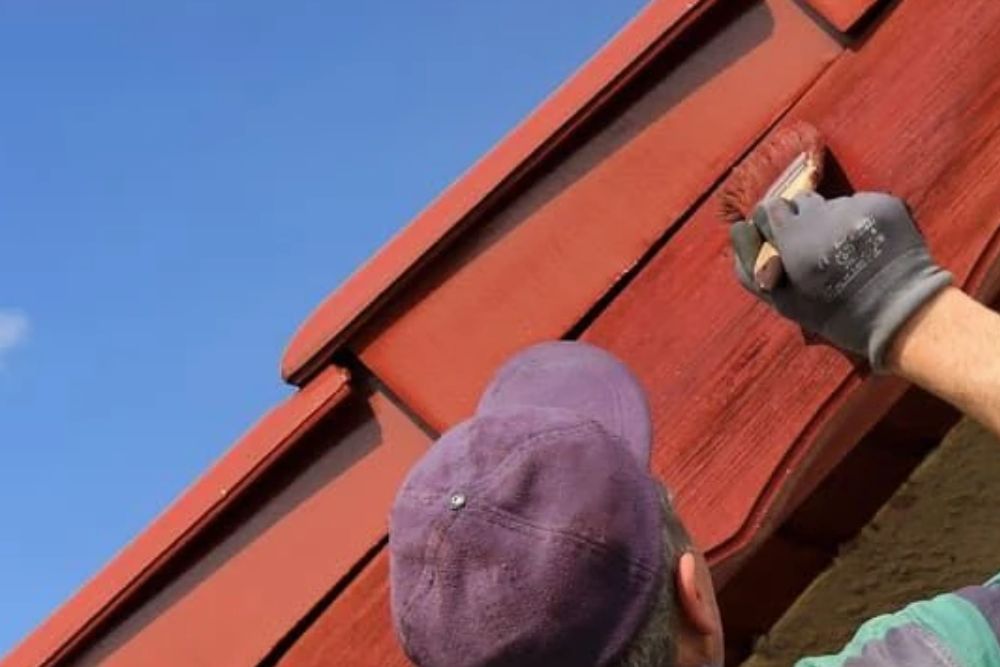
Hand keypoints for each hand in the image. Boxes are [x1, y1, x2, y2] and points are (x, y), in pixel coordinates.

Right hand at [730, 192, 951, 369]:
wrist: (902, 313)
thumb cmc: (837, 315)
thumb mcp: (784, 302)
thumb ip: (751, 267)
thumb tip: (738, 229)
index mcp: (793, 240)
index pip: (769, 209)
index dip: (773, 227)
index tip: (783, 244)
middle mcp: (822, 216)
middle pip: (799, 202)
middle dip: (801, 221)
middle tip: (815, 249)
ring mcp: (855, 207)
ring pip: (831, 204)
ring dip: (831, 221)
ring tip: (845, 250)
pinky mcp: (883, 203)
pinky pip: (860, 204)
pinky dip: (859, 221)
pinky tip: (868, 245)